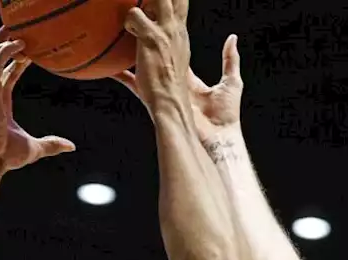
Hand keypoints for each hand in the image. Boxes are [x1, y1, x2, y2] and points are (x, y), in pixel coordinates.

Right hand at [0, 28, 75, 176]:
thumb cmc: (5, 157)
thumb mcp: (34, 148)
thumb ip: (52, 144)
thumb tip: (71, 146)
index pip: (5, 73)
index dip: (15, 60)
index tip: (29, 50)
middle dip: (4, 42)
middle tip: (20, 29)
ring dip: (3, 41)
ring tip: (19, 29)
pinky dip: (4, 50)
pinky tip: (20, 44)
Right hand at [113, 34, 242, 144]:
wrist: (218, 141)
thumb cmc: (226, 116)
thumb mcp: (232, 82)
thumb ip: (230, 59)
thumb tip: (232, 39)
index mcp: (191, 82)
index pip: (175, 57)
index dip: (167, 42)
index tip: (160, 29)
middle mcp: (175, 86)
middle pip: (157, 62)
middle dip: (148, 47)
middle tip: (138, 31)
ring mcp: (165, 94)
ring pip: (144, 71)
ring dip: (134, 58)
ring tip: (124, 41)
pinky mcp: (160, 104)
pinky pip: (137, 87)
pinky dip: (125, 78)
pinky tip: (115, 67)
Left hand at [114, 0, 191, 114]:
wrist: (171, 105)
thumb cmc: (161, 95)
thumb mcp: (150, 76)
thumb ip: (132, 69)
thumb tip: (114, 71)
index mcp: (180, 38)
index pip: (180, 7)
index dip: (170, 2)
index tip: (153, 5)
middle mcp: (176, 31)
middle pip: (176, 0)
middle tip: (147, 6)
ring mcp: (166, 32)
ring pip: (160, 0)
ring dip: (145, 4)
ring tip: (135, 21)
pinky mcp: (153, 37)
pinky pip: (135, 15)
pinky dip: (128, 21)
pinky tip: (127, 31)